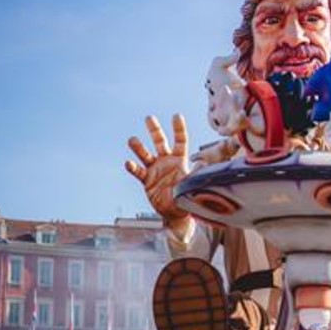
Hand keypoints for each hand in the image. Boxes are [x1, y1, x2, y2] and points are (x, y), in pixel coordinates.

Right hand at [125, 114, 190, 232]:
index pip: (180, 141)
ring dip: (138, 147)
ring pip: (145, 154)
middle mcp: (167, 162)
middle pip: (160, 142)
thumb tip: (202, 165)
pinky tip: (128, 163)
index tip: (176, 116)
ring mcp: (155, 170)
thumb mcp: (193, 185)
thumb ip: (196, 175)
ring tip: (132, 140)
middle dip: (155, 130)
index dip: (179, 129)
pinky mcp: (147, 180)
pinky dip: (133, 167)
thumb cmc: (187, 198)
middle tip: (149, 118)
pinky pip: (138, 172)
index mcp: (180, 160)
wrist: (175, 213)